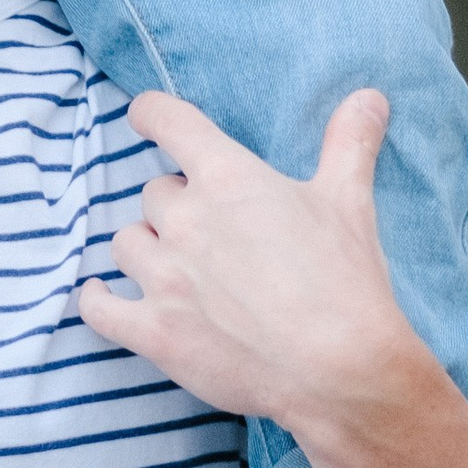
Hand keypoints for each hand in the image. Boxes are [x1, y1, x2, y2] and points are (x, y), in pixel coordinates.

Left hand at [77, 87, 416, 440]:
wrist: (340, 370)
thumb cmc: (345, 282)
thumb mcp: (349, 201)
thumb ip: (349, 143)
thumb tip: (369, 98)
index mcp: (226, 177)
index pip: (168, 121)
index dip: (151, 113)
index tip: (145, 116)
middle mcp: (185, 220)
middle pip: (153, 193)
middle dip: (176, 207)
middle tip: (211, 232)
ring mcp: (164, 277)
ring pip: (126, 243)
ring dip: (145, 249)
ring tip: (174, 266)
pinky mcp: (154, 332)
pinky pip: (99, 308)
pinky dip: (99, 300)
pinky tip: (105, 296)